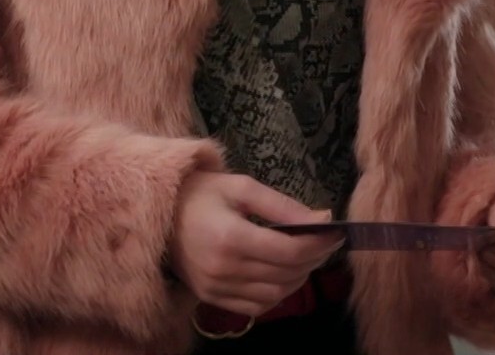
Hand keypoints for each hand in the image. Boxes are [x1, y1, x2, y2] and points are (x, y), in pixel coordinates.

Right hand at [165, 172, 342, 317]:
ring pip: (275, 295)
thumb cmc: (202, 193)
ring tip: (306, 256)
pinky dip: (277, 295)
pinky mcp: (211, 298)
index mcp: (231, 237)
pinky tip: (282, 275)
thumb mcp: (243, 188)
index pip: (290, 253)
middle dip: (314, 259)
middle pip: (287, 275)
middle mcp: (223, 269)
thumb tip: (324, 219)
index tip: (337, 232)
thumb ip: (284, 206)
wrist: (158, 213)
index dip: (320, 245)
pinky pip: (256, 307)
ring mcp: (216, 288)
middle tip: (325, 242)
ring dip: (299, 278)